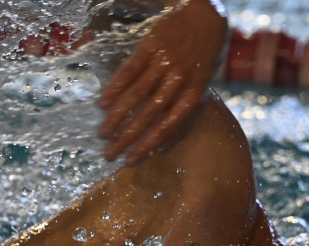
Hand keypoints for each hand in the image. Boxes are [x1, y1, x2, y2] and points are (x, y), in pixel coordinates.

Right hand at [97, 0, 227, 165]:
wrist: (206, 20)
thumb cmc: (203, 63)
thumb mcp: (201, 92)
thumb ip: (185, 121)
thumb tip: (163, 150)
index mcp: (192, 96)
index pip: (166, 127)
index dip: (146, 146)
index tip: (129, 161)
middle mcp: (178, 81)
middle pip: (147, 115)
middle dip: (126, 138)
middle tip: (108, 153)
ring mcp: (163, 63)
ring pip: (135, 95)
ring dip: (116, 117)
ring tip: (102, 133)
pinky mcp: (150, 46)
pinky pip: (129, 71)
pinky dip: (114, 88)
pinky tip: (102, 104)